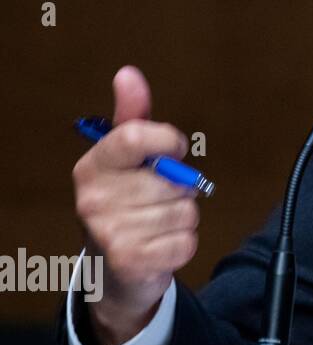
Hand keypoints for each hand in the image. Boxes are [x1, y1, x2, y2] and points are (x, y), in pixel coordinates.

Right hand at [71, 66, 198, 344]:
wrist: (113, 270)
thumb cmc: (126, 204)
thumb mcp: (126, 160)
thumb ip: (132, 117)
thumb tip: (128, 74)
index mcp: (92, 167)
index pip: (134, 137)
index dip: (168, 140)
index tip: (174, 149)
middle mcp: (93, 199)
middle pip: (173, 180)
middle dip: (180, 189)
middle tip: (158, 200)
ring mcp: (109, 232)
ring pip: (185, 211)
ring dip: (182, 218)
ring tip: (157, 224)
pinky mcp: (130, 261)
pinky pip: (187, 241)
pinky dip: (183, 244)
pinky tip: (161, 246)